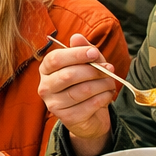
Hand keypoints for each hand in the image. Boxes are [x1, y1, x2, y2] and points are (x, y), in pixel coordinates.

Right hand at [37, 33, 115, 155]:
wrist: (90, 115)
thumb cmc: (87, 83)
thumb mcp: (88, 63)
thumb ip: (83, 50)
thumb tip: (76, 37)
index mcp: (46, 70)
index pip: (55, 59)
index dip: (76, 54)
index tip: (94, 53)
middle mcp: (45, 87)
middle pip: (68, 75)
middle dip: (93, 70)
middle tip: (109, 69)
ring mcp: (54, 104)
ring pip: (82, 90)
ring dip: (102, 84)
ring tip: (110, 83)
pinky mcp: (67, 118)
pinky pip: (89, 105)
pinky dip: (103, 97)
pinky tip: (107, 95)